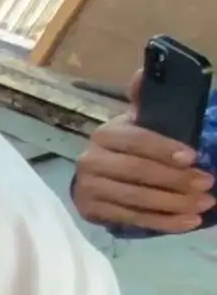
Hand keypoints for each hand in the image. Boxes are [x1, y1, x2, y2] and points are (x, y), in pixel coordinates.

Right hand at [73, 72, 213, 233]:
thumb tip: (143, 72)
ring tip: (203, 206)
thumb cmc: (129, 146)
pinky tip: (186, 223)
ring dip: (173, 204)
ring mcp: (88, 187)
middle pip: (136, 172)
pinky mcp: (91, 210)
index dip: (163, 149)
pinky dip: (161, 222)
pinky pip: (130, 218)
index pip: (135, 140)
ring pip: (135, 198)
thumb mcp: (138, 120)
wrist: (98, 176)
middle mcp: (91, 159)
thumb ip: (144, 99)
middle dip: (175, 180)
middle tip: (208, 185)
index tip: (193, 157)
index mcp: (106, 134)